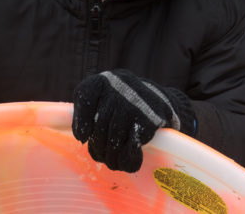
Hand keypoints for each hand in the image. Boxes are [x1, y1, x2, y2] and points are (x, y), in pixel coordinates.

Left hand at [72, 69, 194, 171]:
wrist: (164, 102)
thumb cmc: (128, 104)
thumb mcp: (108, 98)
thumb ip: (91, 111)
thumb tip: (82, 137)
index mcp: (104, 81)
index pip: (85, 96)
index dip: (81, 121)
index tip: (83, 138)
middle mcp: (119, 86)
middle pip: (100, 124)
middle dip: (99, 147)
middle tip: (102, 158)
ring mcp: (135, 102)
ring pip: (114, 138)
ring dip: (112, 156)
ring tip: (114, 163)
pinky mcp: (150, 119)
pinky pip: (132, 145)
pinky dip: (128, 158)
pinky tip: (128, 162)